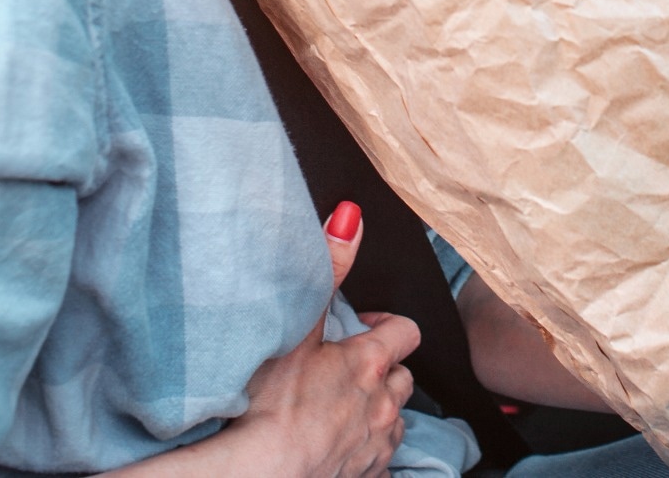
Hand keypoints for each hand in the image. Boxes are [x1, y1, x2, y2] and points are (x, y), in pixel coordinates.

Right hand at [108, 202, 417, 477]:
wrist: (262, 473)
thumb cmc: (272, 403)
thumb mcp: (297, 327)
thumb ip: (328, 268)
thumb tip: (351, 216)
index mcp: (371, 363)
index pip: (406, 330)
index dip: (387, 324)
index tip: (361, 326)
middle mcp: (383, 403)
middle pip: (403, 377)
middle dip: (384, 369)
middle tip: (347, 368)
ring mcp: (376, 443)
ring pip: (395, 418)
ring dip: (378, 410)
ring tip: (343, 407)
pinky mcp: (366, 475)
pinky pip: (381, 460)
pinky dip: (368, 450)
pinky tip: (343, 446)